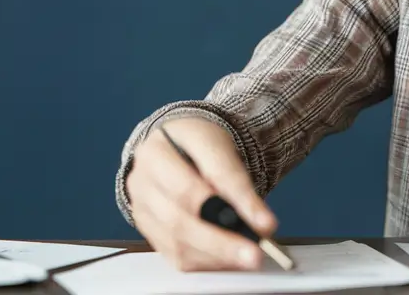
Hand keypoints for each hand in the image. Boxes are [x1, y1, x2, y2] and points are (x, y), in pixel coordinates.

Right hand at [125, 116, 276, 270]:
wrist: (175, 149)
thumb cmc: (197, 147)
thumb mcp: (220, 147)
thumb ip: (237, 182)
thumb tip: (261, 223)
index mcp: (158, 151)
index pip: (201, 179)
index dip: (237, 202)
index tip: (267, 223)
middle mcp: (142, 182)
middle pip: (182, 218)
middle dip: (222, 240)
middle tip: (255, 254)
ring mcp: (142, 210)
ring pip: (177, 242)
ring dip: (216, 255)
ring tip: (247, 258)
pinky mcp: (148, 234)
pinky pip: (176, 256)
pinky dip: (206, 262)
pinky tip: (229, 260)